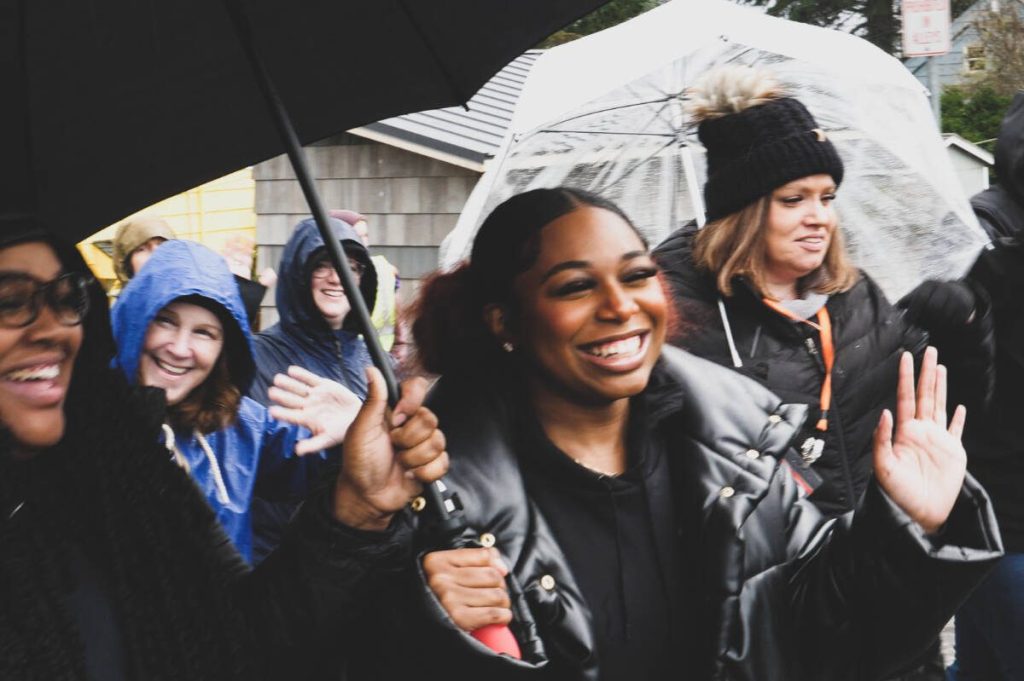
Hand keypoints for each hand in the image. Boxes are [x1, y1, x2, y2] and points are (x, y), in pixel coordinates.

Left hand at [267, 366, 360, 454]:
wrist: (357, 417)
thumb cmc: (341, 432)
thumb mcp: (327, 440)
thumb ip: (312, 445)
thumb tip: (297, 452)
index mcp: (306, 419)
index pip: (291, 416)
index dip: (282, 413)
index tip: (272, 411)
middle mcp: (307, 406)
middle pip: (291, 400)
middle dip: (281, 396)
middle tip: (271, 392)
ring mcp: (314, 395)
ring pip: (298, 388)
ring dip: (288, 383)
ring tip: (278, 379)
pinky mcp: (323, 385)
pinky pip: (310, 379)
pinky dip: (302, 375)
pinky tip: (291, 371)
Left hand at [333, 368, 447, 530]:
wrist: (367, 497)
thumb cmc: (359, 463)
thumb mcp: (361, 429)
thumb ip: (373, 400)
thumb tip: (372, 369)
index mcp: (395, 411)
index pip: (417, 388)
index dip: (412, 400)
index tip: (399, 416)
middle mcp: (411, 425)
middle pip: (430, 418)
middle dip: (408, 438)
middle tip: (392, 446)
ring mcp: (423, 445)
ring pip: (438, 442)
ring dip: (414, 458)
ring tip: (399, 463)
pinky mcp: (432, 465)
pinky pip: (442, 462)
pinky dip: (424, 472)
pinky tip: (410, 475)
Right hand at [422, 547, 511, 631]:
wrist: (414, 626)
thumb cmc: (434, 598)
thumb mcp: (445, 573)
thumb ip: (474, 561)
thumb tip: (503, 568)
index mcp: (437, 562)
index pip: (484, 555)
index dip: (496, 566)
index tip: (497, 575)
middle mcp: (441, 578)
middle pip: (492, 575)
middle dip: (500, 587)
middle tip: (495, 595)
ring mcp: (449, 598)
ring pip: (496, 594)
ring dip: (503, 603)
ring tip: (496, 607)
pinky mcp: (458, 618)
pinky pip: (494, 613)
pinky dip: (503, 616)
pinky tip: (499, 618)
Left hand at [873, 347, 966, 533]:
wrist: (917, 515)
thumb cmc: (895, 494)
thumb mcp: (883, 466)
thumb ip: (881, 439)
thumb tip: (885, 413)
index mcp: (904, 432)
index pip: (905, 397)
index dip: (906, 377)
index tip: (905, 356)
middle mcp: (920, 432)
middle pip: (925, 395)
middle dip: (926, 373)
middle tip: (929, 351)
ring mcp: (937, 441)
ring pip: (940, 407)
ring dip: (941, 387)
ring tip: (940, 367)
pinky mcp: (953, 453)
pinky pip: (957, 431)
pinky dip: (959, 419)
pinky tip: (961, 407)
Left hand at [897, 280, 974, 328]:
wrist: (958, 292)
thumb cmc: (932, 296)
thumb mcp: (919, 294)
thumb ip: (907, 301)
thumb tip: (893, 310)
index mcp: (929, 285)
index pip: (920, 298)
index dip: (913, 312)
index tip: (908, 323)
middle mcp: (943, 287)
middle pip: (933, 307)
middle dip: (926, 320)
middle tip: (922, 327)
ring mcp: (956, 296)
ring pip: (945, 315)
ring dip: (937, 325)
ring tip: (931, 328)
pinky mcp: (965, 305)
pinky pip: (955, 320)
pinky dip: (948, 326)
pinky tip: (943, 326)